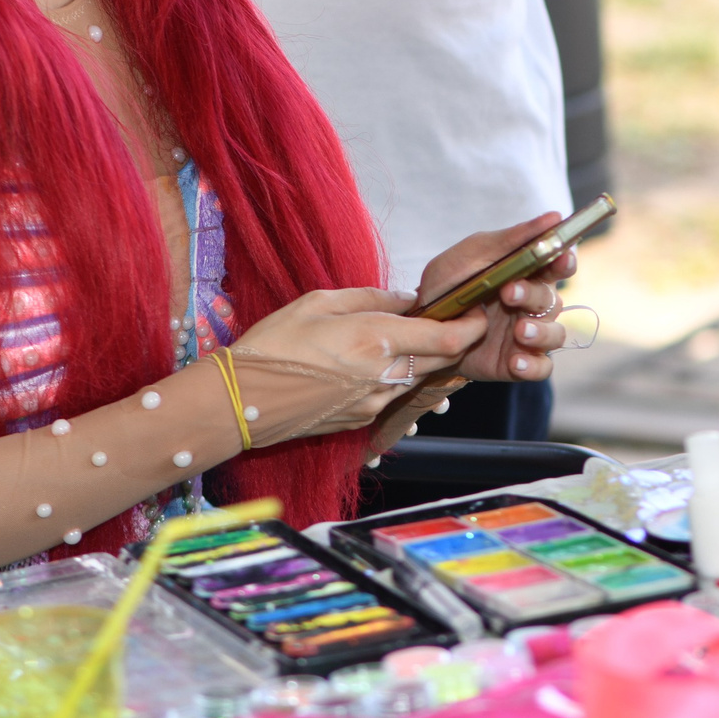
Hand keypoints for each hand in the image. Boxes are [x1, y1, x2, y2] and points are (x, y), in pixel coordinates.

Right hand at [230, 288, 485, 443]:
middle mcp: (383, 376)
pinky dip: (394, 376)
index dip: (471, 327)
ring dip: (420, 359)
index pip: (446, 340)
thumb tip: (406, 299)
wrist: (240, 402)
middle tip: (448, 317)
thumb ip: (370, 298)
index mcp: (376, 340)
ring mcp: (374, 403)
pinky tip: (371, 362)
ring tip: (401, 336)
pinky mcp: (362, 420)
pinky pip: (392, 394)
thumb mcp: (319, 303)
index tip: (477, 311)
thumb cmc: (273, 345)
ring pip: (416, 378)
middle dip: (452, 340)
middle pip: (440, 361)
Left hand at [413, 215, 580, 385]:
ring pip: (556, 335)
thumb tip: (553, 217)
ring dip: (542, 332)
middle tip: (509, 293)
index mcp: (526, 274)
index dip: (565, 260)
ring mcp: (527, 335)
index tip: (561, 256)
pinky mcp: (517, 363)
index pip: (558, 264)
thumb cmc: (447, 285)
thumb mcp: (472, 255)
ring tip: (520, 331)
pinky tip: (516, 361)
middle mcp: (532, 305)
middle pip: (552, 299)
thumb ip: (511, 239)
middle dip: (534, 295)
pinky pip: (541, 368)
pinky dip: (533, 365)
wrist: (419, 328)